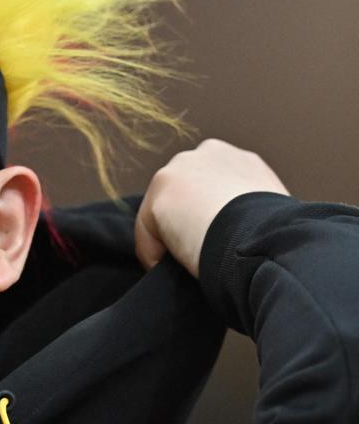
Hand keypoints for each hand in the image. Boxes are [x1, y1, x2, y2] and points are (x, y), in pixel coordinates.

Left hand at [135, 139, 289, 277]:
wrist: (265, 237)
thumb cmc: (277, 237)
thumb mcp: (270, 217)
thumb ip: (249, 214)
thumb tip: (239, 236)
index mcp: (241, 161)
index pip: (211, 188)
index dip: (210, 218)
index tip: (211, 245)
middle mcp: (209, 154)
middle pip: (185, 192)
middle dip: (186, 221)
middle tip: (191, 254)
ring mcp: (182, 168)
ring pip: (163, 208)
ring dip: (167, 236)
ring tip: (179, 266)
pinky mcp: (162, 190)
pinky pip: (147, 228)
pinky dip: (152, 251)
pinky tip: (165, 269)